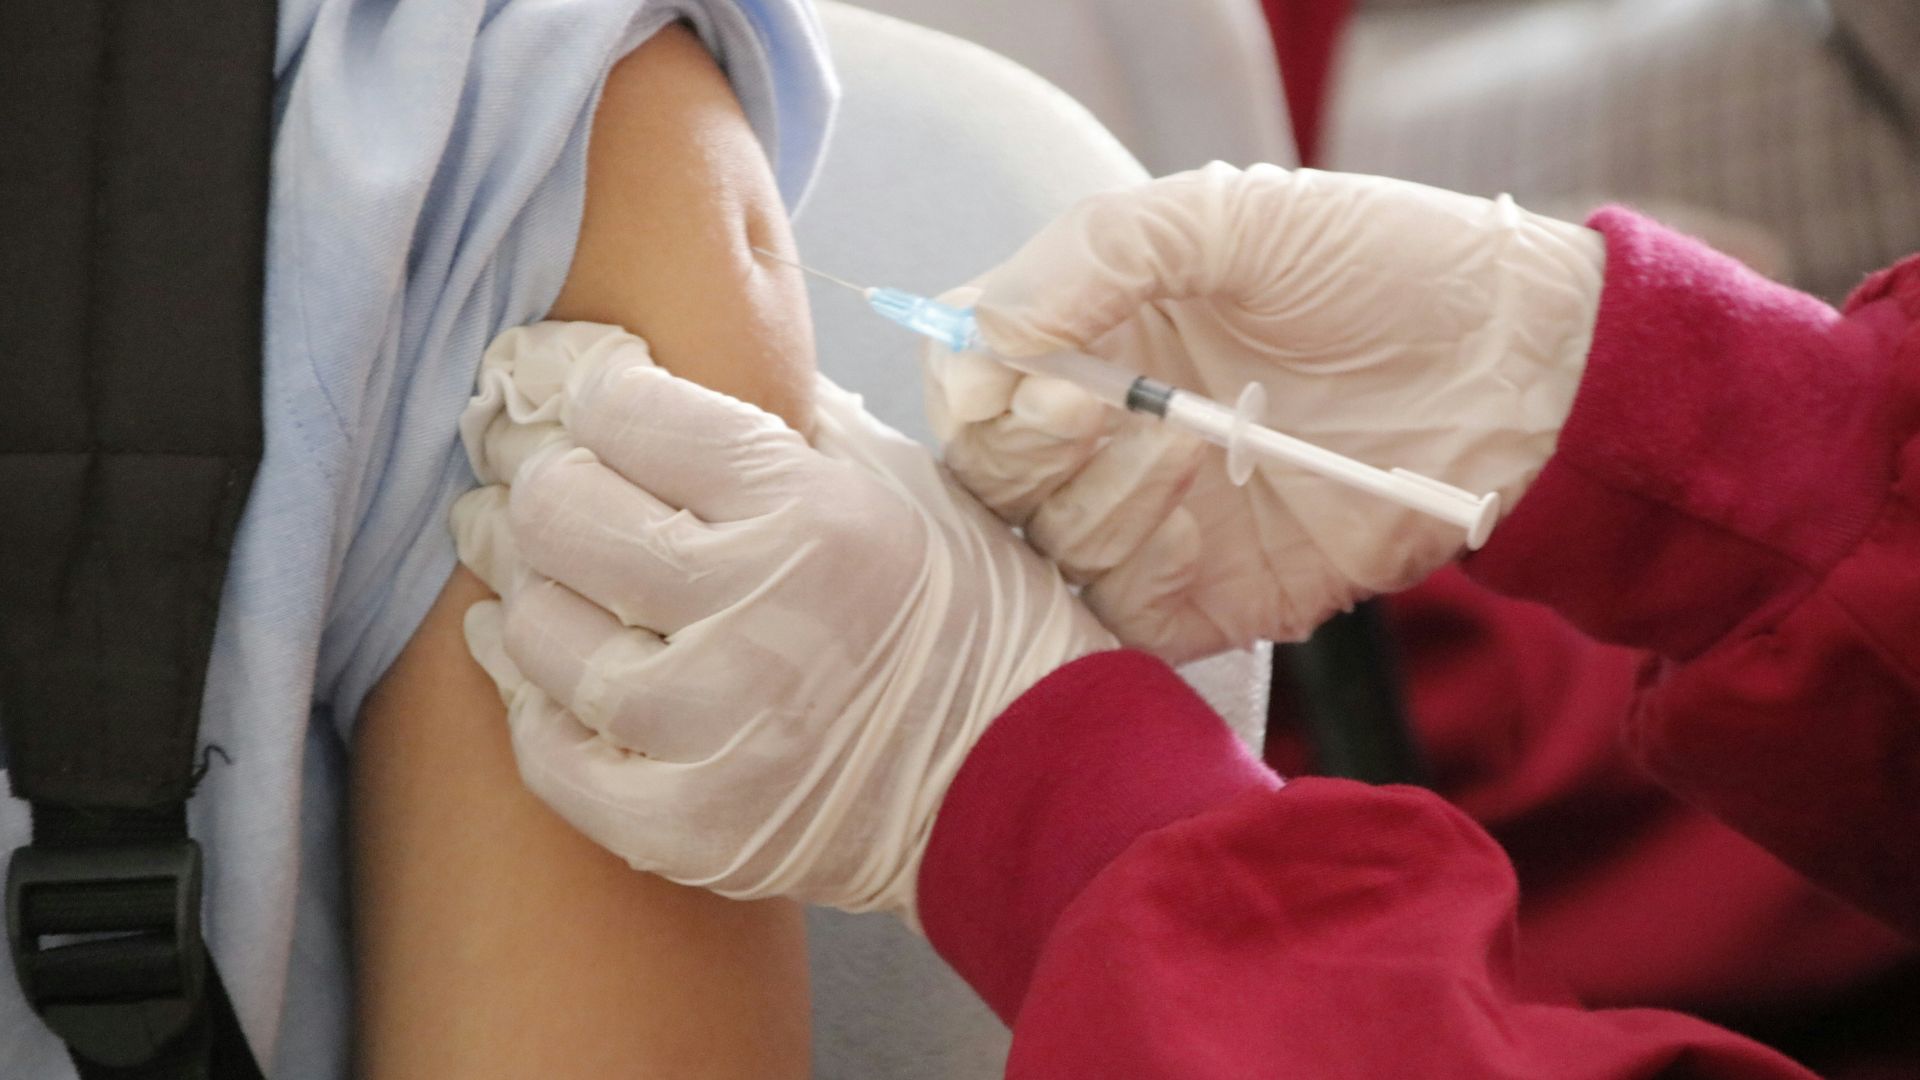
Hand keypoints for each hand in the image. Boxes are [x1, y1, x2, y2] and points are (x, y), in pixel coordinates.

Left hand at [452, 322, 1115, 918]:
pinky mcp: (688, 826)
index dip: (588, 391)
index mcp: (812, 513)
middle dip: (537, 479)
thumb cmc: (960, 614)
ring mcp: (716, 731)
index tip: (582, 396)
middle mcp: (757, 616)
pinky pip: (550, 753)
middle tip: (537, 473)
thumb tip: (649, 366)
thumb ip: (780, 416)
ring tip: (536, 568)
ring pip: (539, 630)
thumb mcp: (896, 482)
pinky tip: (536, 664)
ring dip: (526, 588)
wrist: (1021, 777)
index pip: (628, 412)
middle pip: (561, 512)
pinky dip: (532, 700)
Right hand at [925, 163, 1605, 660]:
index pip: (966, 377)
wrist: (1520, 367)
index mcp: (1094, 334)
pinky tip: (1198, 517)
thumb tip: (984, 339)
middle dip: (1027, 446)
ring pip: (1045, 547)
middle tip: (1100, 409)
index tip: (1030, 372)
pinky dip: (1135, 572)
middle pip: (987, 472)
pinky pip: (1119, 616)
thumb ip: (1095, 254)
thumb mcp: (1231, 216)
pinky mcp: (1205, 597)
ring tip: (1198, 444)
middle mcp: (1106, 432)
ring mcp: (1152, 519)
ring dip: (1102, 497)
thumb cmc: (1384, 268)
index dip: (974, 384)